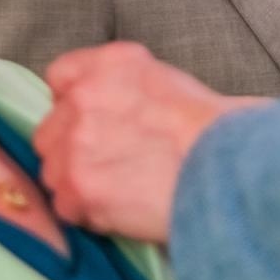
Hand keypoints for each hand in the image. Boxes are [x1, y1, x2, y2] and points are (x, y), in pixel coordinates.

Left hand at [33, 42, 263, 241]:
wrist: (229, 167)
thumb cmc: (215, 130)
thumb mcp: (167, 81)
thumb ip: (123, 87)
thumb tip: (110, 109)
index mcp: (109, 64)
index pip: (60, 77)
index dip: (74, 105)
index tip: (91, 123)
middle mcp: (84, 97)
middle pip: (50, 130)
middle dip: (73, 149)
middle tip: (111, 165)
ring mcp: (76, 143)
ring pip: (53, 171)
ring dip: (79, 184)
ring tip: (122, 191)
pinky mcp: (77, 187)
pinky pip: (66, 207)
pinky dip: (89, 214)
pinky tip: (122, 210)